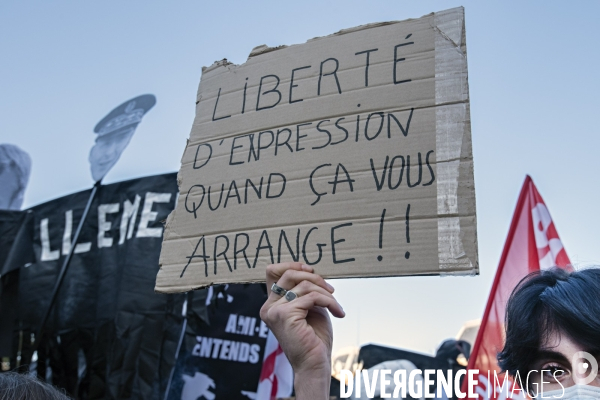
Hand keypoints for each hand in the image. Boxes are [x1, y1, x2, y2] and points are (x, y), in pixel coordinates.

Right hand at [260, 262, 344, 398]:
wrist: (314, 364)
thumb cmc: (314, 338)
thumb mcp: (309, 307)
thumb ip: (304, 290)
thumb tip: (308, 269)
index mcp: (271, 304)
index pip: (272, 271)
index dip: (292, 265)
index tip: (311, 270)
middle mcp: (268, 307)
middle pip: (289, 274)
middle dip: (314, 277)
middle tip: (330, 289)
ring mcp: (274, 311)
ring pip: (304, 285)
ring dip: (325, 293)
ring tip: (336, 305)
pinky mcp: (285, 315)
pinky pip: (312, 297)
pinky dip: (329, 302)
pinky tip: (338, 313)